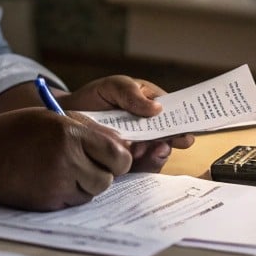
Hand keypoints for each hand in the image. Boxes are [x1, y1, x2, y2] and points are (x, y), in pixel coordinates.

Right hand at [0, 108, 131, 210]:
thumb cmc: (17, 131)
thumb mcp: (53, 117)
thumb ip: (90, 128)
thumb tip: (121, 143)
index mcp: (71, 134)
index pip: (118, 154)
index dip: (118, 157)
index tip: (110, 155)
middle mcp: (68, 159)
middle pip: (109, 177)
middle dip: (103, 172)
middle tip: (86, 163)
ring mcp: (58, 184)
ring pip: (93, 192)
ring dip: (86, 184)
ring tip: (65, 170)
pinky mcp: (48, 202)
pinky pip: (74, 202)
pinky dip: (70, 193)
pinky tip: (52, 180)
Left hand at [59, 75, 193, 172]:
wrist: (67, 116)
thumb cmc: (95, 98)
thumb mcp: (114, 86)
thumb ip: (132, 93)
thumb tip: (157, 108)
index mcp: (153, 108)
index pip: (175, 114)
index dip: (185, 122)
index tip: (187, 132)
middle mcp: (151, 130)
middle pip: (171, 139)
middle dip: (171, 142)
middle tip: (166, 142)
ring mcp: (140, 148)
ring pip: (157, 156)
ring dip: (155, 155)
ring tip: (146, 149)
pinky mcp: (126, 163)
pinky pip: (140, 169)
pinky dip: (140, 165)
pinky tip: (134, 158)